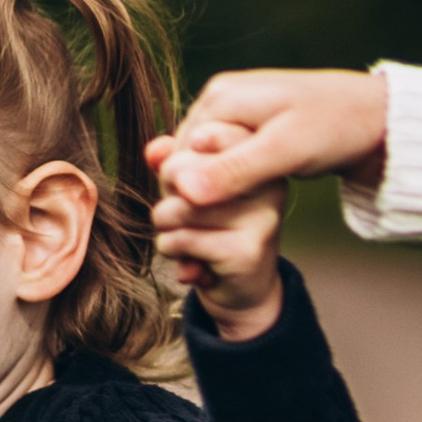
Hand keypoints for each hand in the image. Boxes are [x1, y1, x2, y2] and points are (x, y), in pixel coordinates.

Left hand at [148, 123, 289, 340]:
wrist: (243, 286)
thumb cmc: (213, 224)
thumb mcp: (193, 186)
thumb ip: (173, 160)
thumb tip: (154, 151)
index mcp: (257, 155)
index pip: (202, 135)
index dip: (176, 161)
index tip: (183, 182)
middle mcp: (268, 182)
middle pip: (184, 170)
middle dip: (167, 193)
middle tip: (178, 211)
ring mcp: (262, 217)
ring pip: (180, 208)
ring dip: (164, 225)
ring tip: (180, 233)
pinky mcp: (247, 251)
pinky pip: (183, 239)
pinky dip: (171, 248)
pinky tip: (187, 257)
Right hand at [149, 69, 389, 217]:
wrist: (378, 118)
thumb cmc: (336, 127)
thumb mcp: (285, 151)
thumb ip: (234, 170)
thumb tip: (183, 189)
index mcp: (220, 97)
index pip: (177, 154)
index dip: (183, 193)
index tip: (200, 227)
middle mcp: (220, 99)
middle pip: (186, 157)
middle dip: (193, 196)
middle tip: (207, 236)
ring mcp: (235, 111)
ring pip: (204, 162)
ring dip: (208, 196)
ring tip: (218, 231)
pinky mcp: (252, 127)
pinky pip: (224, 160)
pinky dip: (227, 187)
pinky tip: (236, 213)